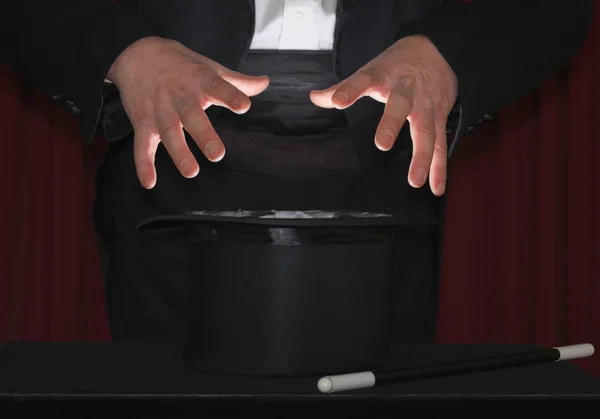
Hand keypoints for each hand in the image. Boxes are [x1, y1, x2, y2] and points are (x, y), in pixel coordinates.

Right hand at [107, 37, 269, 188]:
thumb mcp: (208, 68)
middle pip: (192, 116)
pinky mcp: (142, 121)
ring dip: (179, 153)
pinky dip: (143, 164)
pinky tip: (150, 182)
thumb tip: (265, 82)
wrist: (136, 54)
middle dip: (204, 135)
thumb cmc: (180, 66)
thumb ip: (237, 82)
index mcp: (200, 81)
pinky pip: (141, 144)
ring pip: (168, 132)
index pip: (218, 87)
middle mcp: (179, 96)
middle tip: (217, 155)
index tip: (244, 106)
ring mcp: (159, 110)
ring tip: (191, 171)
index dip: (231, 96)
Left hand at [310, 35, 457, 195]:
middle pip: (400, 105)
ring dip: (422, 157)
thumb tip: (314, 97)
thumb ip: (343, 87)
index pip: (363, 80)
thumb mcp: (371, 70)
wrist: (437, 50)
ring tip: (414, 181)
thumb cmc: (396, 66)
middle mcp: (406, 90)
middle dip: (391, 124)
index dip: (350, 89)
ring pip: (426, 131)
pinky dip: (439, 168)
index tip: (338, 101)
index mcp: (383, 76)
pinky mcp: (439, 117)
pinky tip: (435, 187)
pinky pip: (441, 144)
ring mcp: (425, 105)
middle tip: (382, 144)